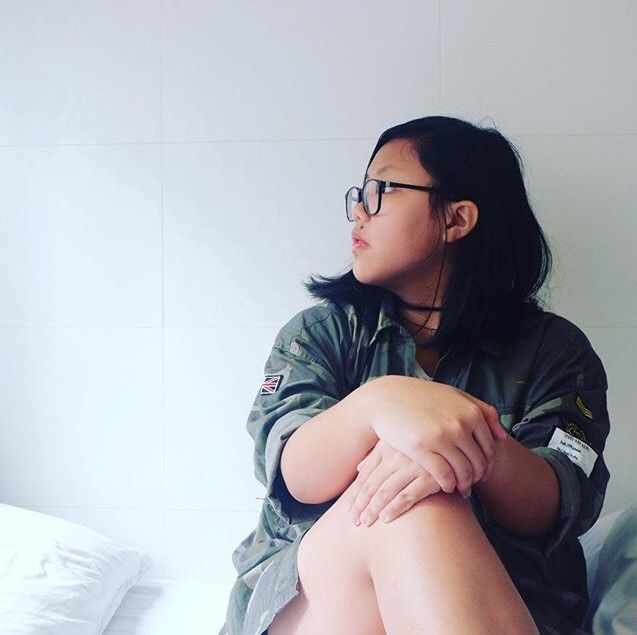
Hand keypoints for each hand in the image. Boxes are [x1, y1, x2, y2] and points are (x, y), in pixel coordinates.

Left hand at [347, 439, 444, 527]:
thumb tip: (359, 468)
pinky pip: (408, 495)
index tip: (348, 510)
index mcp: (387, 447)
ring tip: (366, 523)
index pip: (366, 474)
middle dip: (362, 504)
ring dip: (374, 509)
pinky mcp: (431, 477)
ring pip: (387, 491)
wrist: (454, 444)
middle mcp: (398, 455)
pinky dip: (395, 508)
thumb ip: (378, 454)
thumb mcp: (397, 443)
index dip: (356, 493)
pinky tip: (385, 519)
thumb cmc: (421, 446)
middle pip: (373, 484)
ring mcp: (413, 465)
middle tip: (354, 521)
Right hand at [366, 376, 507, 496]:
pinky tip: (445, 487)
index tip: (482, 473)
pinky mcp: (423, 449)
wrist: (386, 399)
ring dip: (464, 485)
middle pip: (478, 462)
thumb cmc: (421, 397)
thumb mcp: (453, 395)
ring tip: (460, 489)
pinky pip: (444, 476)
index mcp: (470, 412)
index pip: (489, 448)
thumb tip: (502, 435)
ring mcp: (441, 437)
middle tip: (472, 485)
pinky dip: (449, 485)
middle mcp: (460, 424)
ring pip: (464, 472)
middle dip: (478, 478)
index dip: (488, 464)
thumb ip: (481, 410)